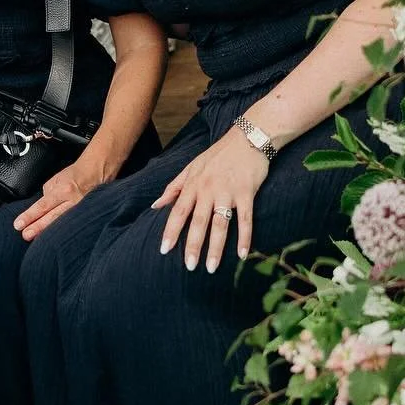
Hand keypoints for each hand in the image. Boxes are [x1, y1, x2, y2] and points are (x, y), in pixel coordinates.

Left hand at [14, 152, 114, 240]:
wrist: (97, 172)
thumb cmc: (76, 174)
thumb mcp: (57, 179)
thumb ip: (47, 194)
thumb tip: (41, 208)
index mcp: (64, 190)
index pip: (42, 206)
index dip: (30, 216)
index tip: (19, 224)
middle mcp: (73, 201)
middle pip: (52, 218)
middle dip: (37, 227)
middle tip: (25, 235)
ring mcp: (81, 209)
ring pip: (62, 223)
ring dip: (48, 232)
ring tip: (35, 239)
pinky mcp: (86, 215)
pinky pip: (72, 224)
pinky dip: (62, 231)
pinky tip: (55, 239)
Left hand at [153, 128, 267, 271]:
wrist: (248, 137)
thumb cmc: (219, 155)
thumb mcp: (192, 167)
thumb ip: (174, 187)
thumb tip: (155, 205)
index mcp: (194, 184)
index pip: (179, 211)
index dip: (171, 231)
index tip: (164, 250)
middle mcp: (208, 189)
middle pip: (198, 221)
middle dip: (193, 245)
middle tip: (189, 267)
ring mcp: (228, 191)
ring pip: (220, 223)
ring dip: (216, 247)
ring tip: (211, 267)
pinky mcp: (247, 192)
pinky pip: (245, 219)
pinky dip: (245, 237)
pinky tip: (243, 255)